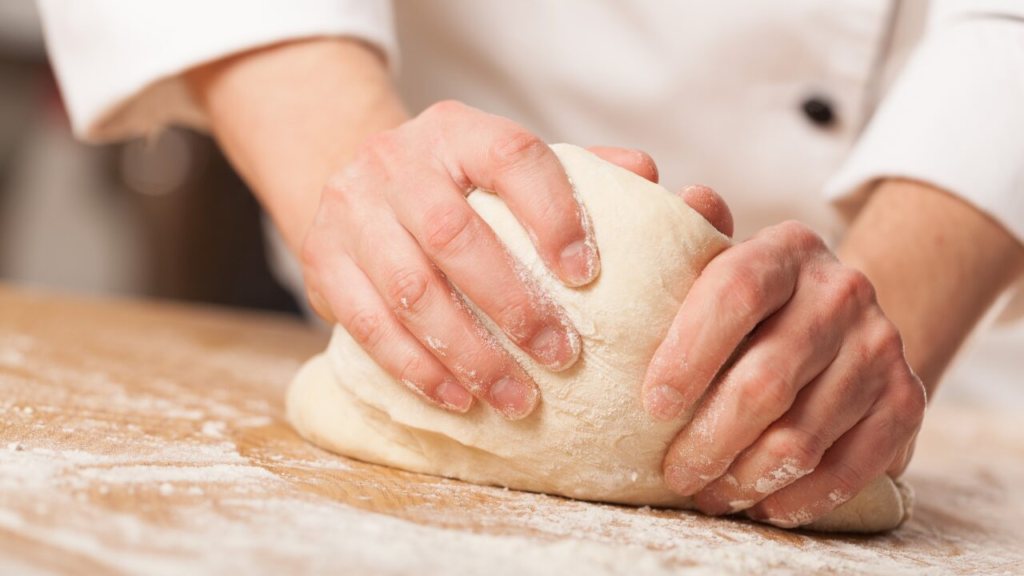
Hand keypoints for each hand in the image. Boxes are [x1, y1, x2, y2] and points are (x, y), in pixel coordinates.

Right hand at [302, 100, 658, 418]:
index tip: (586, 274)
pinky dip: (416, 368)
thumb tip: (648, 176)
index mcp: (456, 129)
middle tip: (560, 356)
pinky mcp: (323, 260)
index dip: (554, 212)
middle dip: (511, 303)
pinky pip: (367, 323)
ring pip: (409, 289)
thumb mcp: (502, 162)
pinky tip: (457, 398)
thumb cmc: (453, 183)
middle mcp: (397, 161)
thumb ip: (576, 170)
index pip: (512, 156)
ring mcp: (352, 210)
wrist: (354, 180)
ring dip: (467, 353)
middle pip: (453, 234)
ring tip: (516, 398)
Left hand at [641, 210, 926, 527]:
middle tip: (674, 471)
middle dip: (708, 439)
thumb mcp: (721, 263)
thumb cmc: (754, 302)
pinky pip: (851, 468)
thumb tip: (685, 198)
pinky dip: (801, 498)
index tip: (652, 404)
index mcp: (787, 249)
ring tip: (708, 493)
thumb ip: (690, 241)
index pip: (735, 291)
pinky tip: (765, 505)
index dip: (688, 352)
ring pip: (803, 435)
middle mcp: (843, 291)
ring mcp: (880, 347)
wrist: (843, 320)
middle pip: (766, 380)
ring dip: (746, 477)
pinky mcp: (907, 401)